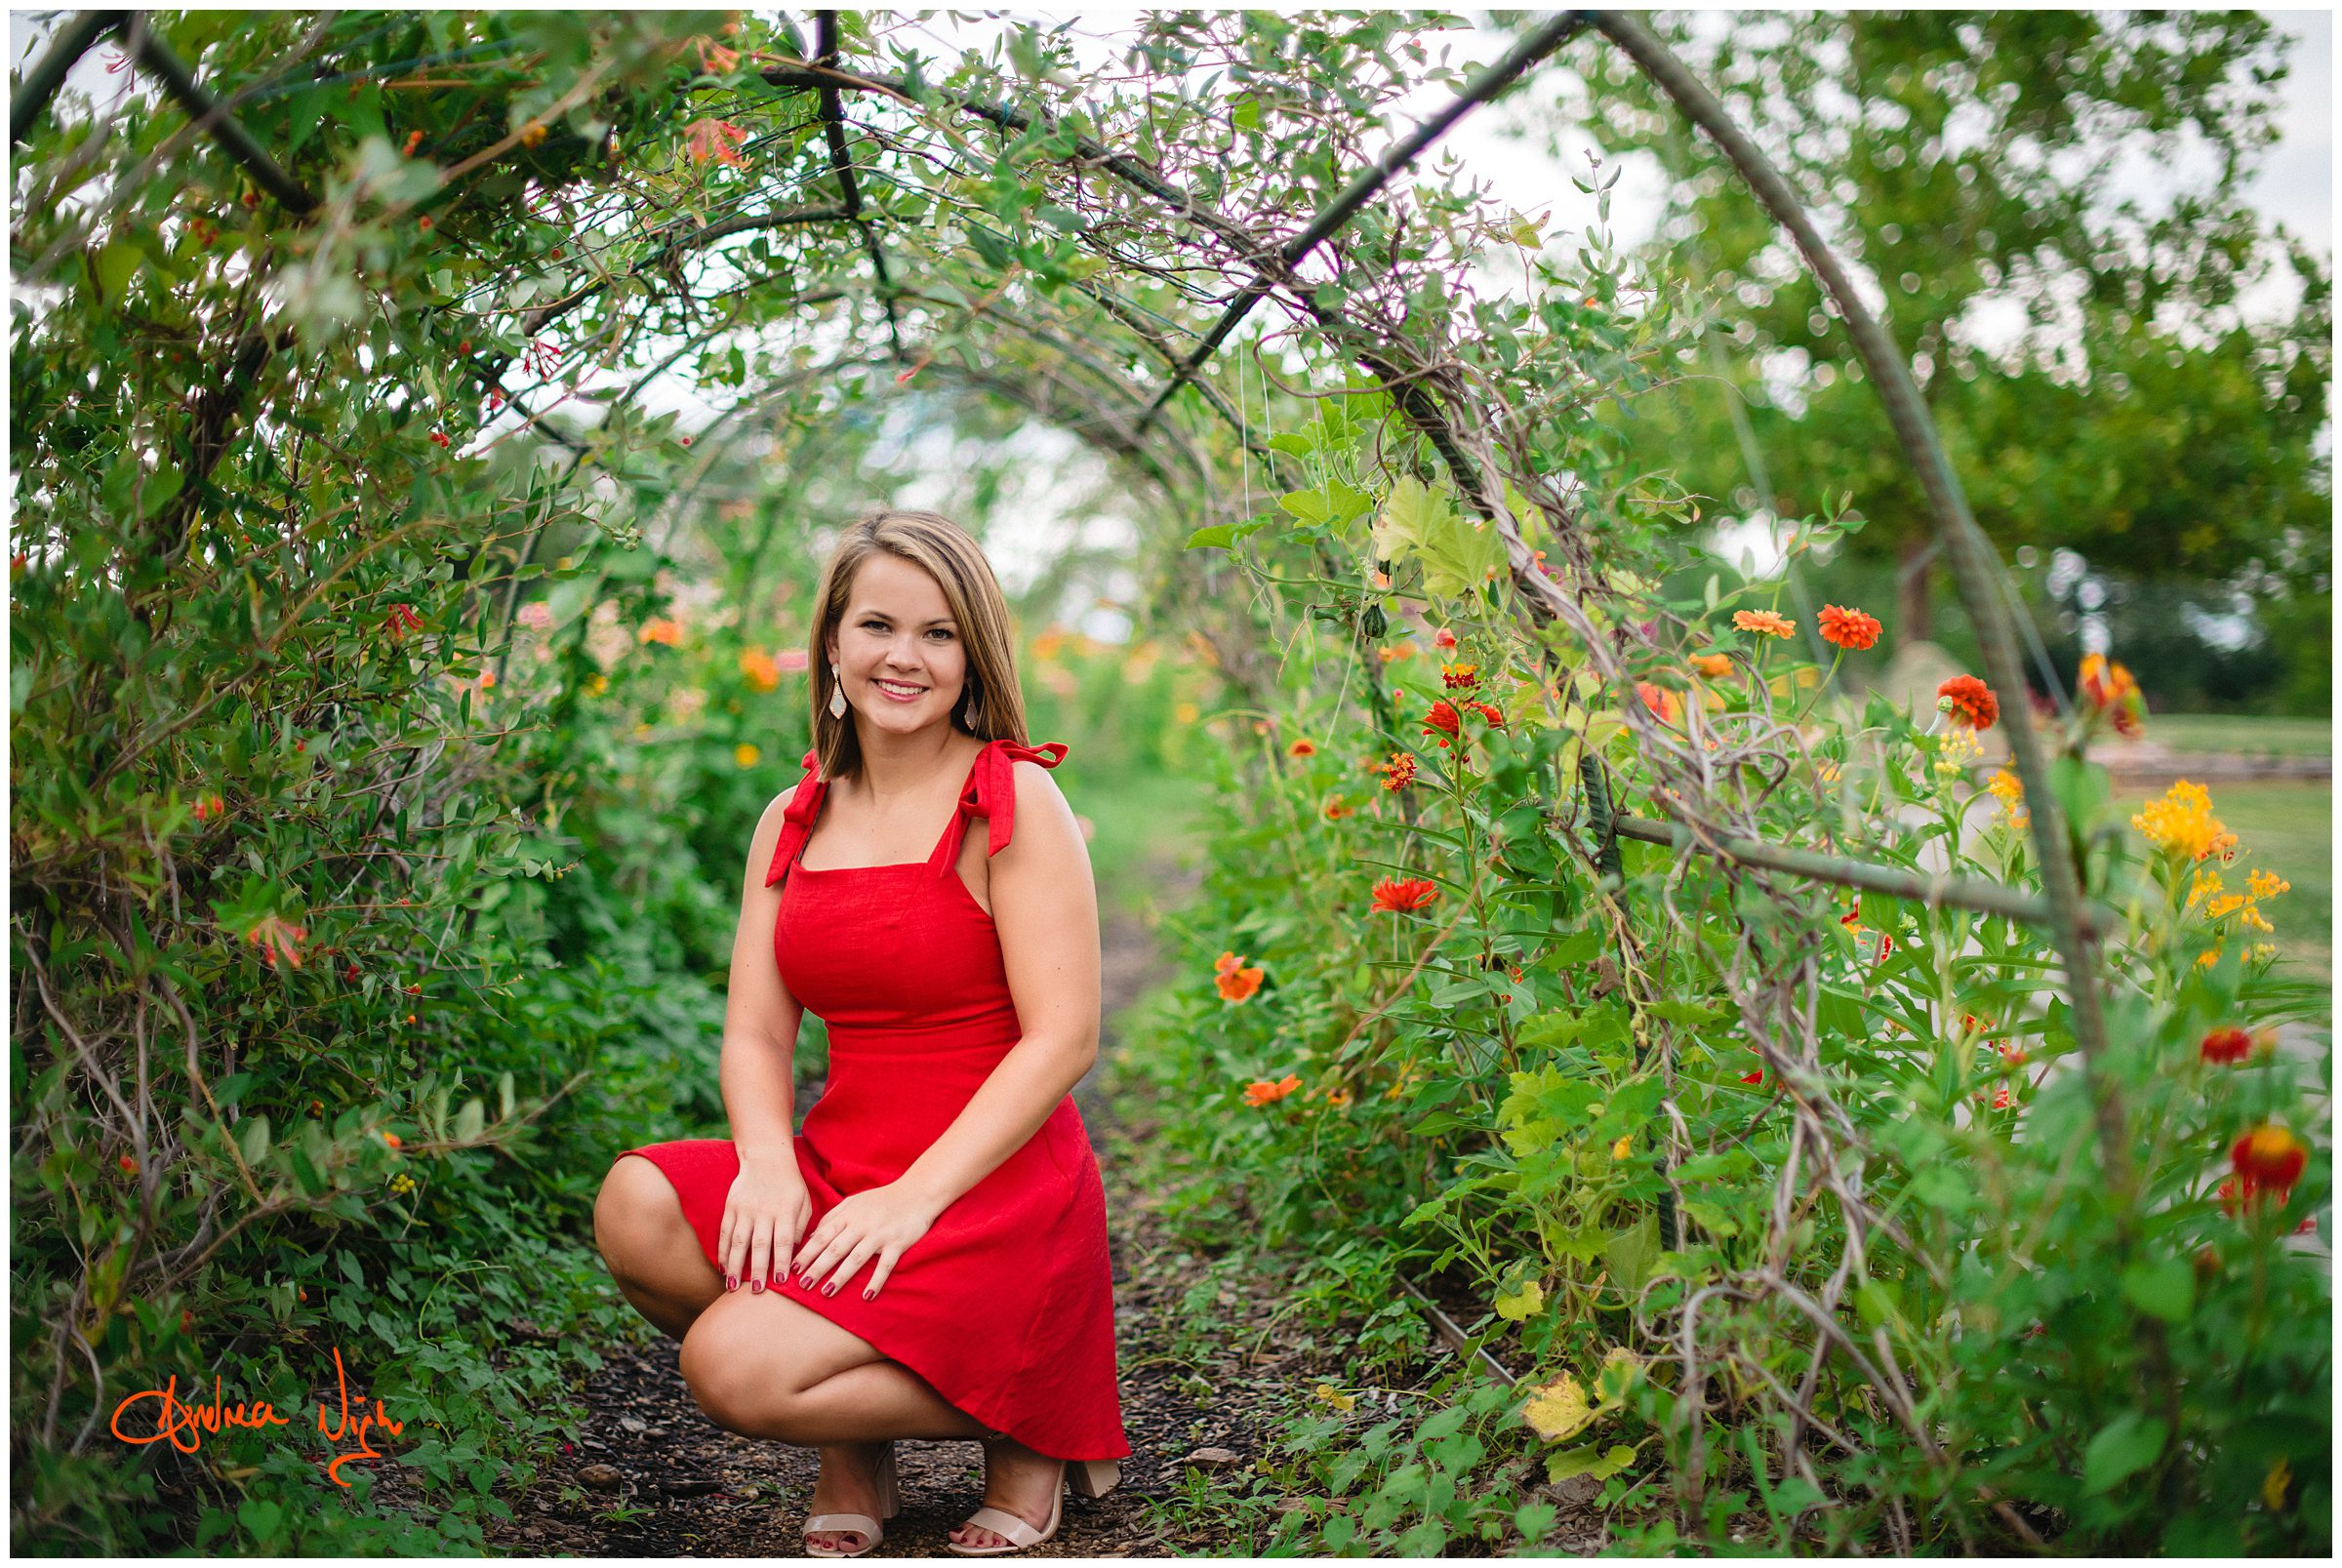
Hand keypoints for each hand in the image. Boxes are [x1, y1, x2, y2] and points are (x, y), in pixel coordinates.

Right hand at [718, 1154, 812, 1292]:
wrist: (766, 1158)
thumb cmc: (790, 1185)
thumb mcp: (804, 1202)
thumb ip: (801, 1227)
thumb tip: (795, 1254)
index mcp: (785, 1210)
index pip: (784, 1240)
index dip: (782, 1262)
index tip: (781, 1282)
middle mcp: (764, 1211)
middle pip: (759, 1244)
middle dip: (757, 1270)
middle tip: (756, 1291)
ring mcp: (745, 1209)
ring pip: (738, 1241)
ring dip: (735, 1266)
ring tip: (733, 1287)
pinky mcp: (731, 1207)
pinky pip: (725, 1232)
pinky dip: (723, 1252)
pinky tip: (723, 1269)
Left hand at [789, 1183, 943, 1300]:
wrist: (917, 1193)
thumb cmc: (882, 1200)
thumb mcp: (854, 1202)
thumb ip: (833, 1217)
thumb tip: (811, 1237)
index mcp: (849, 1214)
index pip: (823, 1235)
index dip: (807, 1252)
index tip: (793, 1268)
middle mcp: (862, 1225)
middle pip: (835, 1249)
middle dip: (817, 1267)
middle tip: (802, 1284)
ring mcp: (880, 1235)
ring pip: (856, 1258)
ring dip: (840, 1277)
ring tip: (826, 1292)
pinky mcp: (898, 1243)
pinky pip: (885, 1265)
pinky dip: (876, 1281)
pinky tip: (867, 1296)